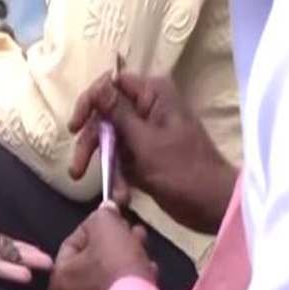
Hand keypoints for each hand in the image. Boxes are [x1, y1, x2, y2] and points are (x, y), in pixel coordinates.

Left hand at [47, 206, 156, 289]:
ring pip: (111, 275)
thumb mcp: (107, 228)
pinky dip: (134, 279)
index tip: (116, 219)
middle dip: (117, 241)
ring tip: (143, 245)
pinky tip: (149, 269)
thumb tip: (107, 209)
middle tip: (134, 230)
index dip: (96, 226)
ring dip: (129, 257)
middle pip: (94, 260)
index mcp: (59, 278)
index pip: (74, 242)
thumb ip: (103, 216)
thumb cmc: (116, 266)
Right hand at [68, 70, 236, 234]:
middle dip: (91, 143)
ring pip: (108, 138)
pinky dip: (118, 175)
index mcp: (153, 95)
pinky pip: (120, 157)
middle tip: (77, 168)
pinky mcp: (144, 153)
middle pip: (104, 115)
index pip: (110, 84)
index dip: (90, 102)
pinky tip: (123, 194)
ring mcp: (145, 132)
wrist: (212, 205)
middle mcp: (147, 108)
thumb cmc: (183, 169)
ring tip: (106, 190)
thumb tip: (98, 83)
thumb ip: (118, 112)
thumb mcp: (144, 141)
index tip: (76, 126)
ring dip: (104, 164)